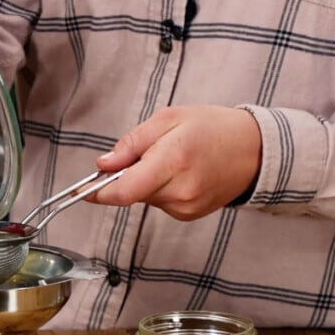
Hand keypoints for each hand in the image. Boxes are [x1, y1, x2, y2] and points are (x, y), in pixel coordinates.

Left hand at [87, 105, 262, 220]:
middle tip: (147, 152)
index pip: (124, 190)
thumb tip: (103, 165)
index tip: (79, 191)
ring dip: (146, 181)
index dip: (97, 193)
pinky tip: (181, 173)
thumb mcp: (169, 119)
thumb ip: (132, 143)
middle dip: (127, 175)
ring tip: (172, 159)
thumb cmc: (213, 128)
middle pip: (131, 193)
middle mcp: (180, 190)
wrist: (255, 150)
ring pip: (145, 198)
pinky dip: (161, 189)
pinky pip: (160, 203)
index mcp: (173, 160)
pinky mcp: (189, 215)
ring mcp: (186, 206)